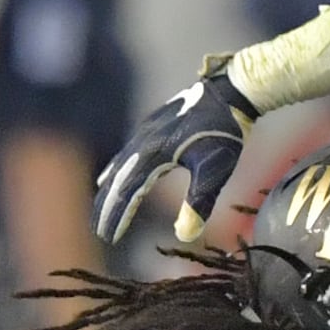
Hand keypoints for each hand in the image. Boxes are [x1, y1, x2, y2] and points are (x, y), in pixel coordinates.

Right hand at [91, 70, 263, 246]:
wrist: (231, 93)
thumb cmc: (225, 132)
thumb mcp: (215, 171)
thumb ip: (199, 202)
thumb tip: (185, 235)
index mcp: (154, 153)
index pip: (128, 191)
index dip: (117, 215)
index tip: (108, 236)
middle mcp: (143, 141)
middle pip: (117, 179)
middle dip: (106, 206)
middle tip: (98, 230)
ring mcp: (146, 131)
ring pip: (120, 165)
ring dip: (110, 189)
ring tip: (100, 207)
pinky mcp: (153, 126)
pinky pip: (127, 153)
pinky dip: (117, 169)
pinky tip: (117, 173)